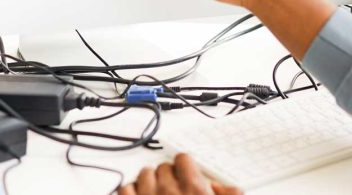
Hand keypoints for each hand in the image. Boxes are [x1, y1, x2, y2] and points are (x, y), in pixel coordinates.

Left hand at [117, 154, 241, 194]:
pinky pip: (124, 188)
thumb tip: (226, 187)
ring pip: (144, 173)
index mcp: (194, 190)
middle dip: (168, 176)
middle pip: (164, 166)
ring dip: (149, 182)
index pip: (184, 158)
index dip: (185, 167)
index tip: (186, 174)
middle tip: (173, 189)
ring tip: (155, 193)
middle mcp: (169, 191)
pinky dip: (130, 192)